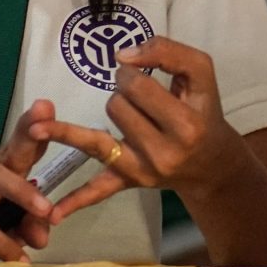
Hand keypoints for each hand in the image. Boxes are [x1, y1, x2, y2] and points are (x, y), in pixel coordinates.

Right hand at [0, 100, 58, 266]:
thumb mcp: (8, 227)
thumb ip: (29, 227)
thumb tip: (44, 238)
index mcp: (2, 170)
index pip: (21, 145)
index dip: (36, 127)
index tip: (48, 106)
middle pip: (8, 150)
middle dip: (27, 135)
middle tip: (47, 124)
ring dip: (22, 192)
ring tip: (46, 211)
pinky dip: (4, 245)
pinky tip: (19, 260)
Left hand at [27, 40, 257, 221]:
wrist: (213, 162)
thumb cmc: (204, 110)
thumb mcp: (201, 73)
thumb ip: (168, 51)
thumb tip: (123, 55)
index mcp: (186, 125)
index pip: (136, 86)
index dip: (131, 71)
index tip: (140, 71)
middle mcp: (163, 153)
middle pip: (114, 107)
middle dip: (123, 93)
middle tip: (143, 97)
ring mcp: (142, 170)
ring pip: (96, 136)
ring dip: (110, 116)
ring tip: (128, 112)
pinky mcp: (128, 181)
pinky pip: (98, 190)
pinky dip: (75, 201)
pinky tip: (54, 214)